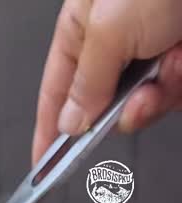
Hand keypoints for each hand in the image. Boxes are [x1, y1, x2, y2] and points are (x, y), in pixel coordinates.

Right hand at [33, 0, 181, 161]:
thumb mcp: (108, 30)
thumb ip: (85, 83)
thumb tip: (69, 122)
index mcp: (83, 27)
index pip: (55, 92)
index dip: (48, 131)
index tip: (43, 166)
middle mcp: (116, 39)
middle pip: (106, 106)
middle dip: (123, 110)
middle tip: (136, 99)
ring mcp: (151, 48)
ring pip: (146, 103)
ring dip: (160, 93)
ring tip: (171, 62)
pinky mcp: (179, 56)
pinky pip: (174, 92)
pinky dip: (180, 82)